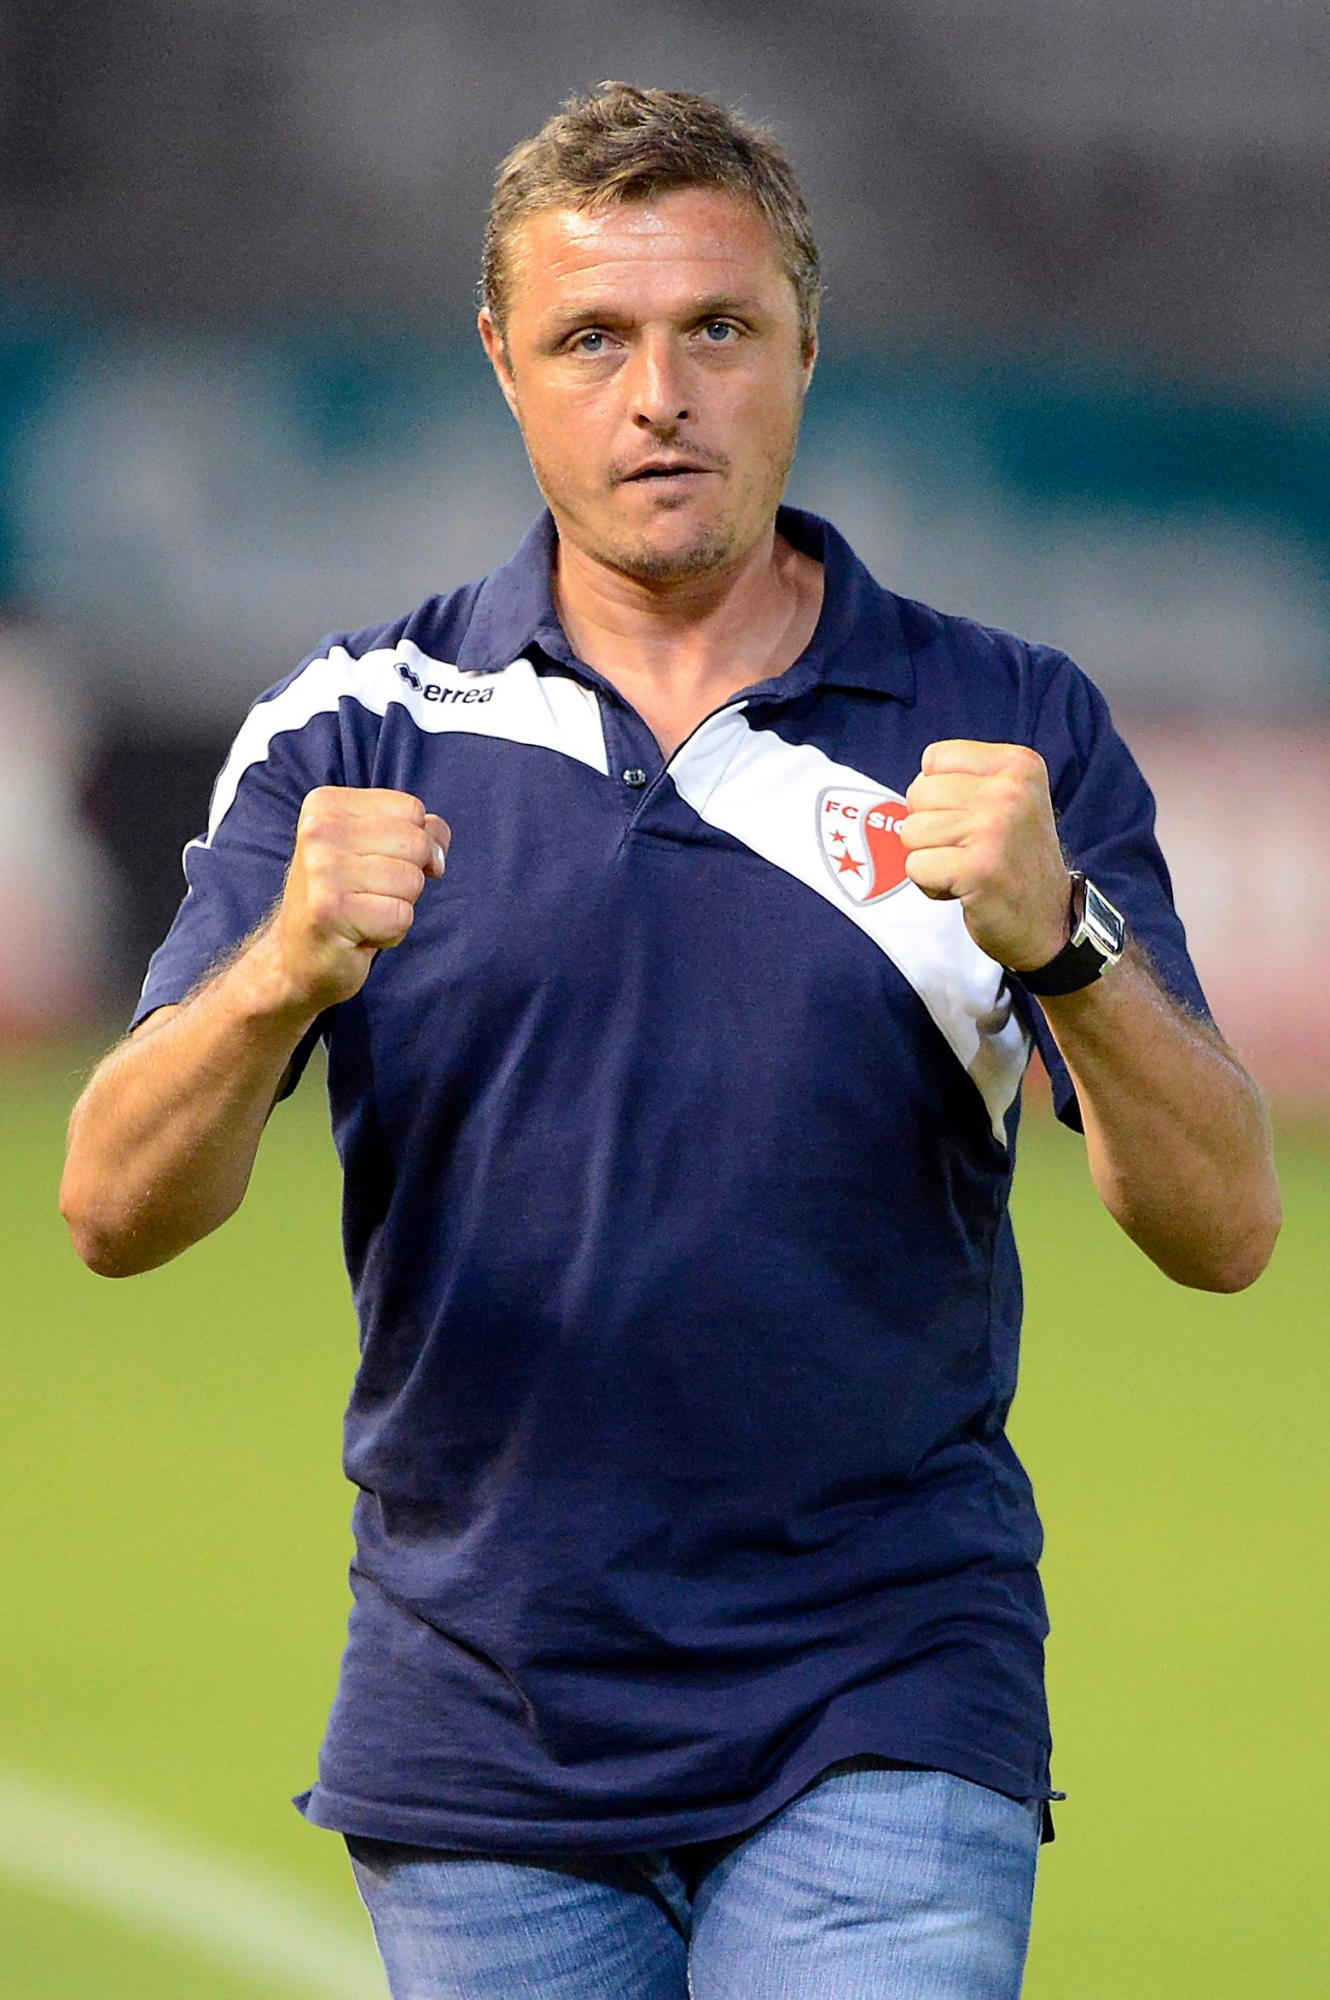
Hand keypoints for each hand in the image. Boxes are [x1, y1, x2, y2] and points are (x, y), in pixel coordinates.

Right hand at [265, 787, 449, 1010]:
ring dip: (399, 906)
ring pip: (412, 880)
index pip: (412, 810)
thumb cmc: (346, 899)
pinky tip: (360, 934)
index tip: (376, 865)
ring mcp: (321, 868)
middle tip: (369, 894)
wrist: (298, 956)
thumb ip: (418, 832)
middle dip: (408, 877)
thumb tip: (438, 848)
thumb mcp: (377, 850)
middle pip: (417, 843)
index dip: (413, 844)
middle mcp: (319, 829)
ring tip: (363, 913)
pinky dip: (391, 933)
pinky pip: (401, 916)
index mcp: (327, 804)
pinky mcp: (329, 909)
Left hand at [900, 741, 1069, 970]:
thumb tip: (915, 782)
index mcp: (1019, 764)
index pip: (934, 758)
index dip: (938, 794)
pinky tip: (964, 888)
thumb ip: (966, 779)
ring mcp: (995, 828)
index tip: (972, 819)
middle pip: (918, 793)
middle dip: (929, 827)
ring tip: (966, 868)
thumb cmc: (1016, 861)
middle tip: (968, 849)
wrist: (1050, 923)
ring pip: (911, 831)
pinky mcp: (977, 868)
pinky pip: (915, 866)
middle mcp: (1011, 790)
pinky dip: (930, 885)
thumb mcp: (1009, 800)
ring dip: (929, 858)